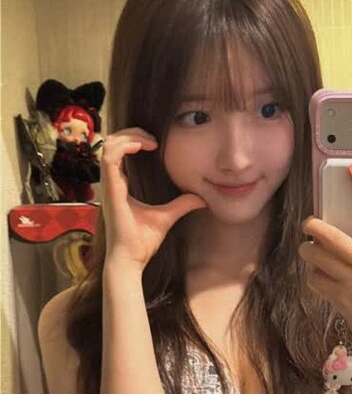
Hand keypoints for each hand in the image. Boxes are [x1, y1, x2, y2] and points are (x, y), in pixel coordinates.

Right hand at [101, 128, 206, 271]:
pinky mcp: (110, 190)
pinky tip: (142, 147)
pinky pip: (109, 158)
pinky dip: (124, 146)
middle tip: (152, 138)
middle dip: (130, 133)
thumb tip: (201, 199)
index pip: (118, 152)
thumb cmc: (142, 243)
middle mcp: (112, 183)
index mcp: (120, 186)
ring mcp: (109, 186)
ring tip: (149, 141)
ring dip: (128, 136)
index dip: (132, 140)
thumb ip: (182, 205)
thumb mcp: (167, 217)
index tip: (154, 143)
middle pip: (111, 143)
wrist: (130, 260)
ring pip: (107, 146)